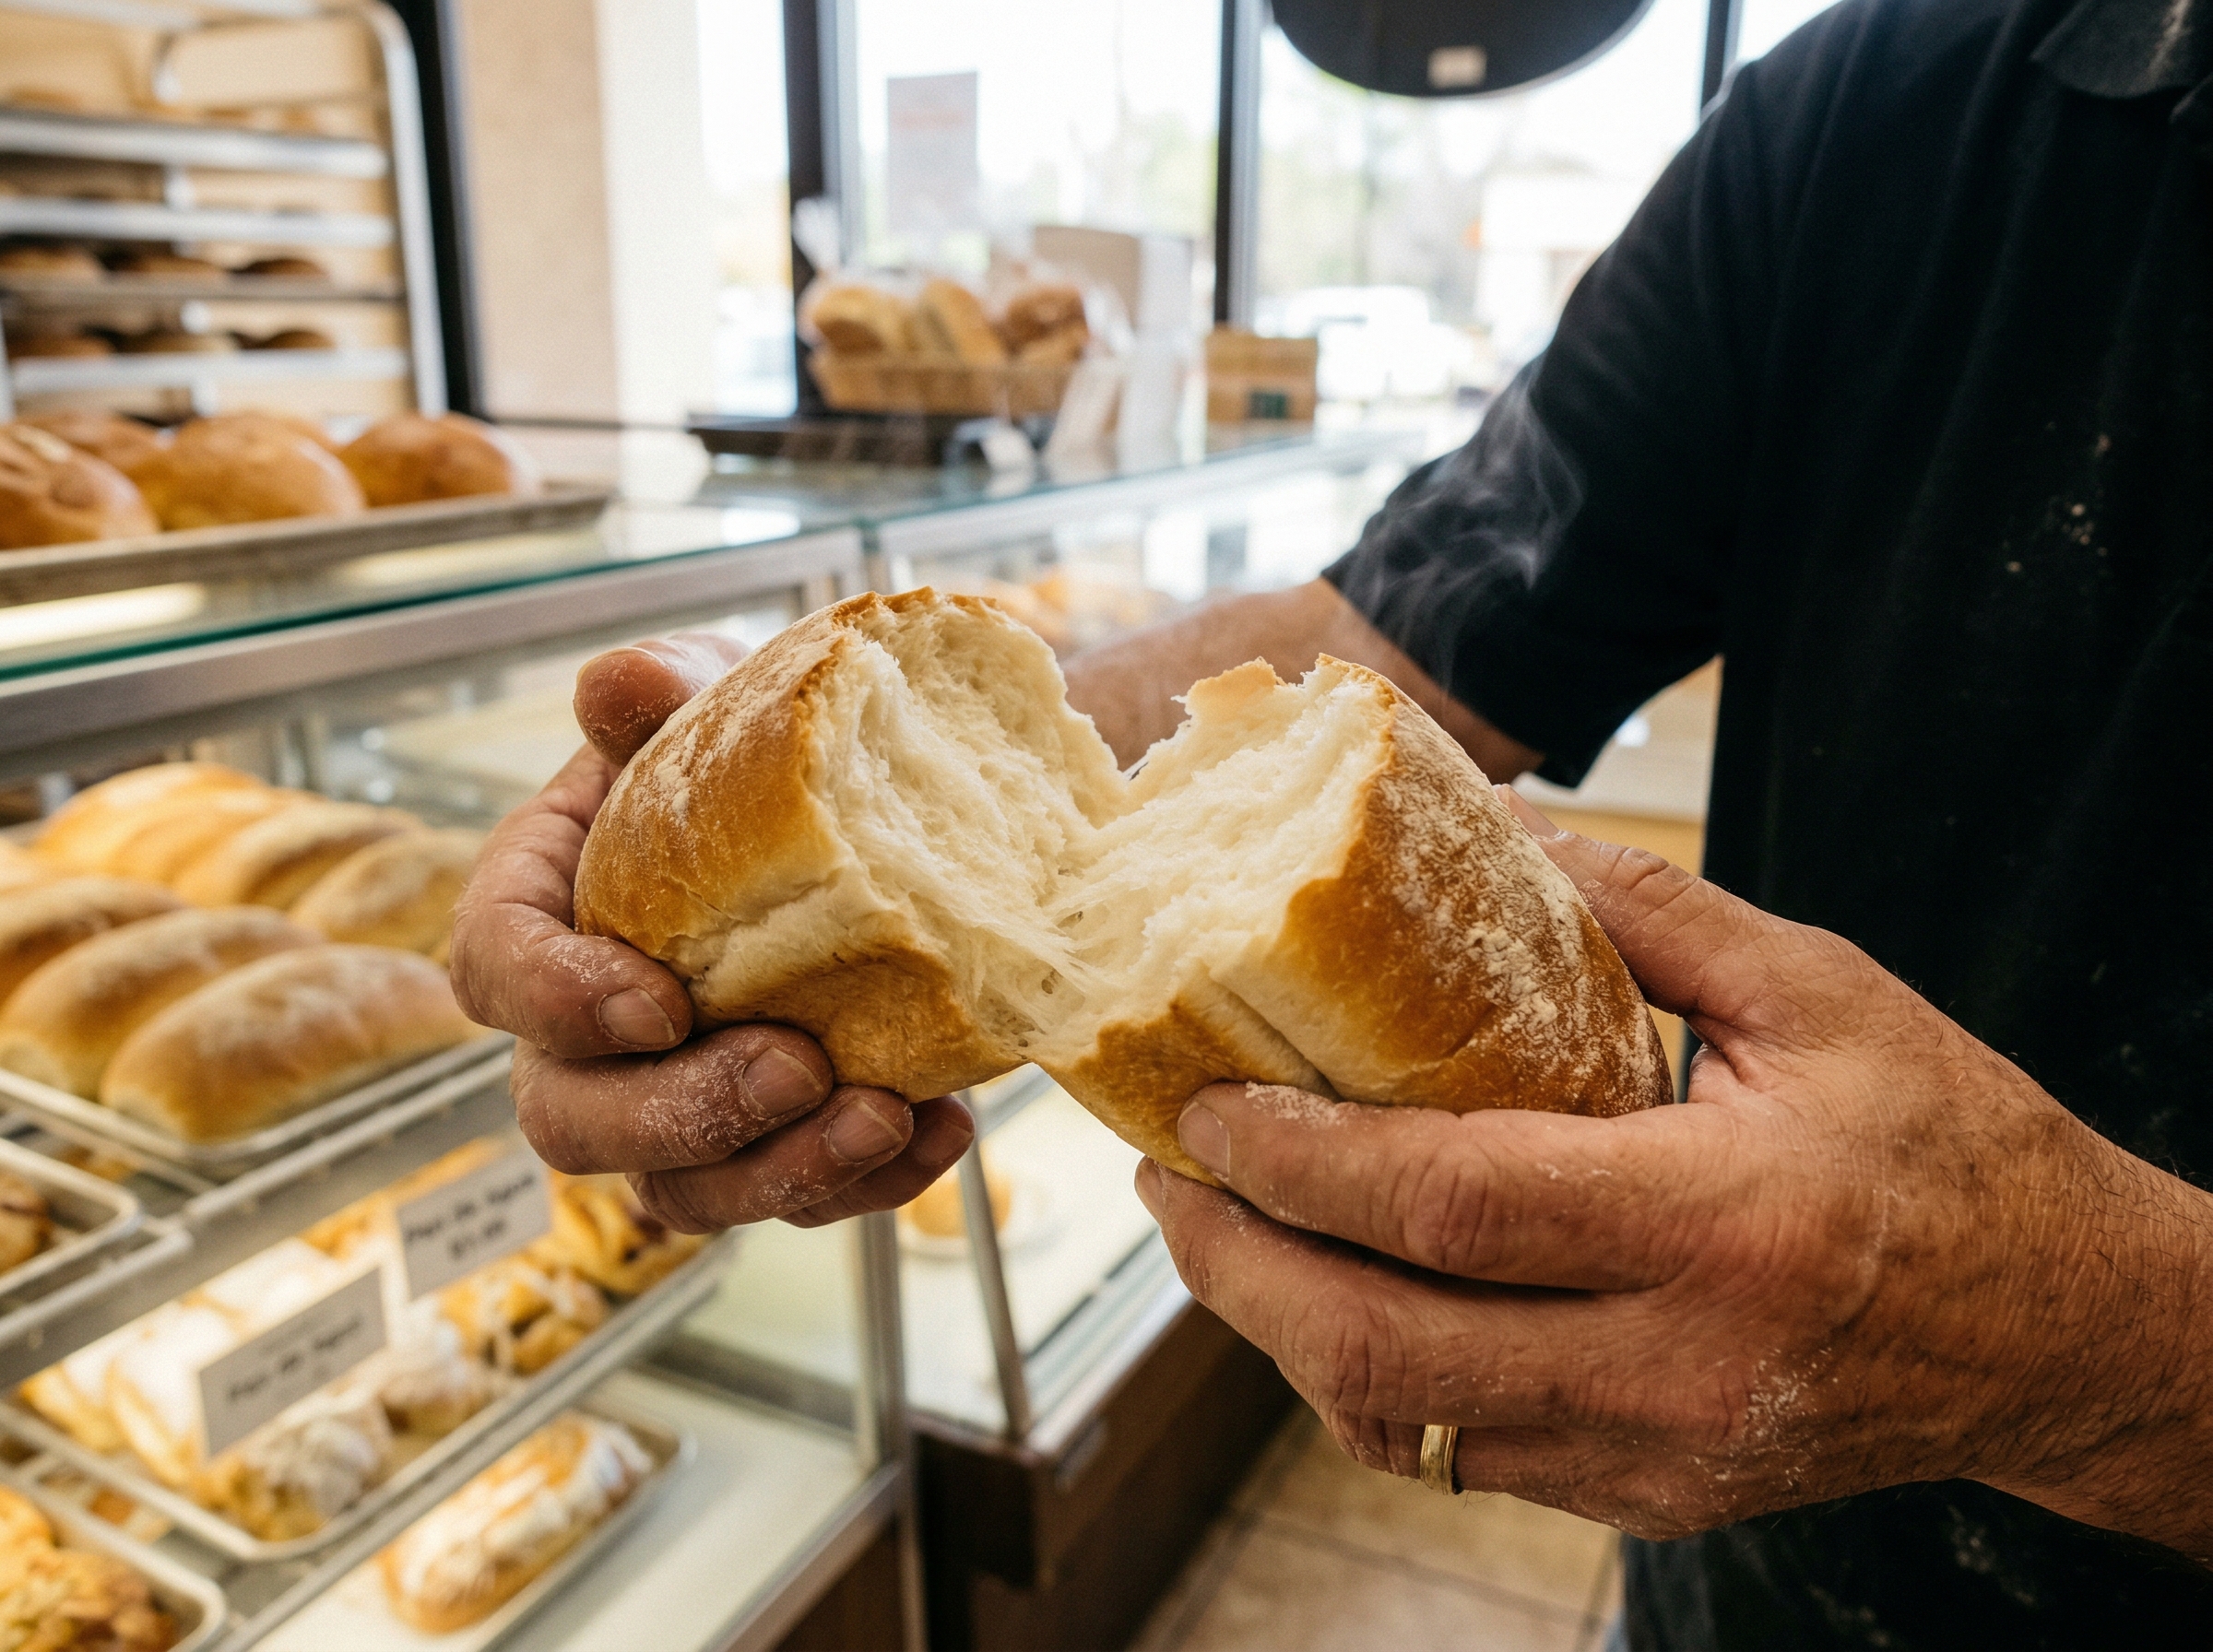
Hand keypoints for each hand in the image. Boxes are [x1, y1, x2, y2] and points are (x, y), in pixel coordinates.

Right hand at [449, 633, 972, 1230]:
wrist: (873, 810)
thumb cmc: (759, 755)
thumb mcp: (717, 697)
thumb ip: (664, 689)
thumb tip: (620, 685)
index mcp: (546, 904)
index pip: (495, 965)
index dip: (557, 1001)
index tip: (657, 1004)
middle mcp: (585, 1028)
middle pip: (570, 1117)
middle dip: (678, 1115)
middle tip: (794, 1070)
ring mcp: (668, 1100)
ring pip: (678, 1191)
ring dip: (780, 1170)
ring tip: (885, 1118)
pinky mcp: (759, 1144)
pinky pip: (788, 1198)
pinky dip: (870, 1182)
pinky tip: (946, 1131)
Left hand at [1135, 792, 2212, 1556]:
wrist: (2064, 1331)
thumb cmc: (1951, 1146)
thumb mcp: (1823, 994)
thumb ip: (1650, 911)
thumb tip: (1499, 833)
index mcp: (1721, 1223)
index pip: (1454, 1208)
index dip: (1301, 1163)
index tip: (1206, 1108)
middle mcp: (1676, 1364)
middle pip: (1386, 1351)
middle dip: (1239, 1267)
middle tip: (1167, 1182)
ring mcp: (1655, 1453)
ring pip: (1403, 1427)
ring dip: (1281, 1330)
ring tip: (1224, 1231)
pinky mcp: (1647, 1495)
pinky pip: (1462, 1456)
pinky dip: (1367, 1382)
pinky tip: (1333, 1301)